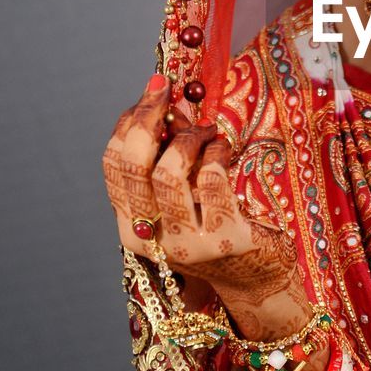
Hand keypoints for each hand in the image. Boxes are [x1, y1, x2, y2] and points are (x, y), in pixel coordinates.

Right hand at [102, 74, 306, 337]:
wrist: (257, 281)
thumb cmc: (216, 228)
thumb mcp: (182, 199)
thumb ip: (168, 158)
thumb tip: (167, 105)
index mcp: (131, 226)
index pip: (113, 165)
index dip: (128, 122)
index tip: (150, 92)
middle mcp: (151, 238)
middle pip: (133, 165)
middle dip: (148, 116)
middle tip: (167, 89)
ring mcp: (187, 242)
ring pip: (168, 172)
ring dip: (188, 138)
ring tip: (207, 131)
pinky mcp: (225, 240)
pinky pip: (212, 180)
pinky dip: (216, 152)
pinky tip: (224, 149)